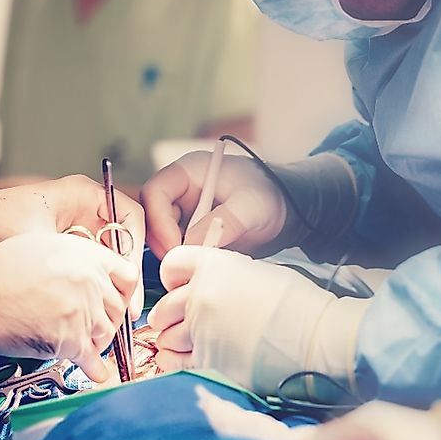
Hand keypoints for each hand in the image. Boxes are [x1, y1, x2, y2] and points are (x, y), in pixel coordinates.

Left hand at [0, 175, 145, 319]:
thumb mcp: (33, 237)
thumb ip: (64, 257)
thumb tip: (92, 283)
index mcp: (84, 195)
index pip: (130, 217)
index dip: (136, 248)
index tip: (131, 277)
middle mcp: (88, 211)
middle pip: (125, 243)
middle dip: (128, 277)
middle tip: (129, 310)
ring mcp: (81, 231)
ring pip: (112, 261)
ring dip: (114, 287)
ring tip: (115, 318)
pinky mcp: (71, 251)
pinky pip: (94, 271)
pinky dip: (97, 291)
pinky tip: (95, 313)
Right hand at [0, 233, 138, 380]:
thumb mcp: (43, 246)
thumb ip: (75, 259)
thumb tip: (91, 275)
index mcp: (86, 255)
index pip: (127, 275)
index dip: (124, 291)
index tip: (118, 301)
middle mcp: (89, 282)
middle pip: (119, 308)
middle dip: (109, 319)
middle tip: (96, 325)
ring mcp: (82, 312)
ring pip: (107, 334)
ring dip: (98, 342)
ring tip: (83, 343)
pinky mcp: (70, 340)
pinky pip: (93, 360)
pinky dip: (96, 369)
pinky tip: (97, 372)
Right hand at [140, 151, 286, 258]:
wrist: (288, 212)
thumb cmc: (271, 197)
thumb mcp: (251, 207)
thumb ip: (223, 222)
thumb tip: (193, 244)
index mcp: (189, 171)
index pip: (155, 193)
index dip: (158, 221)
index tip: (175, 247)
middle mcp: (181, 190)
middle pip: (152, 216)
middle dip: (163, 241)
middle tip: (181, 263)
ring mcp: (185, 211)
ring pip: (161, 235)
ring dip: (173, 253)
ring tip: (193, 267)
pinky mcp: (191, 231)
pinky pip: (176, 246)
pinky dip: (183, 259)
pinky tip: (198, 268)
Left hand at [147, 245, 366, 399]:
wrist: (318, 338)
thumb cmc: (297, 304)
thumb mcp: (255, 272)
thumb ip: (221, 276)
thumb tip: (201, 286)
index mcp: (214, 266)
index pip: (170, 264)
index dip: (172, 277)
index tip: (178, 287)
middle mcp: (201, 295)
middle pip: (162, 307)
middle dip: (167, 316)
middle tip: (179, 323)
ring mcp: (201, 330)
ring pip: (166, 337)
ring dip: (172, 343)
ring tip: (186, 345)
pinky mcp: (208, 362)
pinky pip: (175, 363)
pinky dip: (176, 363)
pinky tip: (186, 361)